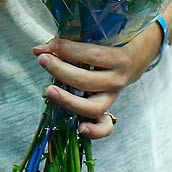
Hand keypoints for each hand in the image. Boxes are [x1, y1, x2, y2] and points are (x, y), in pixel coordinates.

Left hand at [32, 28, 160, 139]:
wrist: (134, 60)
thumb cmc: (109, 46)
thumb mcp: (97, 39)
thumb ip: (69, 43)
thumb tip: (37, 49)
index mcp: (119, 58)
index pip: (92, 55)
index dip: (68, 50)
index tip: (50, 45)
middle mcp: (117, 80)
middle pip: (87, 81)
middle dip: (61, 70)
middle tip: (43, 60)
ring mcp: (112, 97)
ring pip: (92, 107)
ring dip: (68, 100)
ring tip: (49, 90)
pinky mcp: (107, 109)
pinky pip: (104, 127)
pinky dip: (95, 131)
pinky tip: (80, 128)